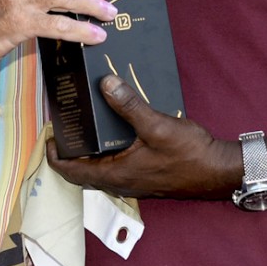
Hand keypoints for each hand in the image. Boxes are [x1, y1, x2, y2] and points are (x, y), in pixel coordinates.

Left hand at [47, 75, 239, 198]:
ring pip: (98, 168)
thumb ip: (129, 105)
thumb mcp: (157, 125)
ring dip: (87, 150)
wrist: (219, 172)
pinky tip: (114, 129)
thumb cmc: (190, 155)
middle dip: (69, 150)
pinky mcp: (144, 174)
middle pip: (81, 171)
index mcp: (116, 174)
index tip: (47, 135)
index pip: (71, 172)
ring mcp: (133, 180)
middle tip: (63, 124)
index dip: (54, 156)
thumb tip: (104, 83)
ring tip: (85, 123)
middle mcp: (120, 182)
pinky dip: (106, 150)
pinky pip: (115, 164)